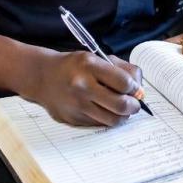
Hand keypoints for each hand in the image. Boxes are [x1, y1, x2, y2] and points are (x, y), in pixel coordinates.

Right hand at [25, 50, 143, 126]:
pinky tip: (105, 110)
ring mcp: (77, 105)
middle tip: (134, 104)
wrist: (43, 77)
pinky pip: (99, 124)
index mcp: (90, 66)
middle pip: (121, 105)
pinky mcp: (73, 119)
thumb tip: (139, 89)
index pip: (124, 82)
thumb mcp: (96, 58)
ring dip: (123, 116)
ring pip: (112, 120)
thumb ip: (121, 69)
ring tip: (122, 109)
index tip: (135, 89)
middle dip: (134, 106)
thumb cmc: (74, 66)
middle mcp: (83, 86)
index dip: (135, 88)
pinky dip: (107, 119)